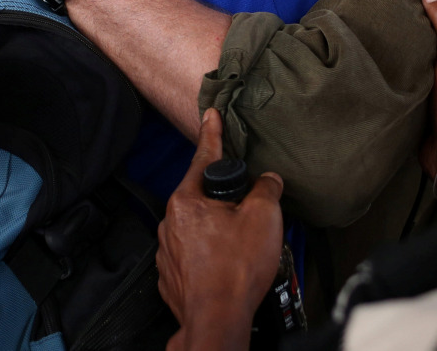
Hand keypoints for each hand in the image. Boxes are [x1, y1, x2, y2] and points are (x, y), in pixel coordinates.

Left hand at [157, 109, 284, 350]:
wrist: (218, 320)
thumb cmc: (236, 270)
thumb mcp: (263, 216)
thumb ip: (266, 189)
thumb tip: (268, 181)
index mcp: (186, 202)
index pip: (202, 157)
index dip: (211, 134)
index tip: (210, 116)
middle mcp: (170, 224)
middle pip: (202, 197)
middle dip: (225, 200)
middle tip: (248, 209)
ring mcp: (168, 252)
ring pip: (198, 228)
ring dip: (219, 231)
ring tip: (243, 248)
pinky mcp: (173, 277)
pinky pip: (194, 255)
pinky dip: (212, 256)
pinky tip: (230, 266)